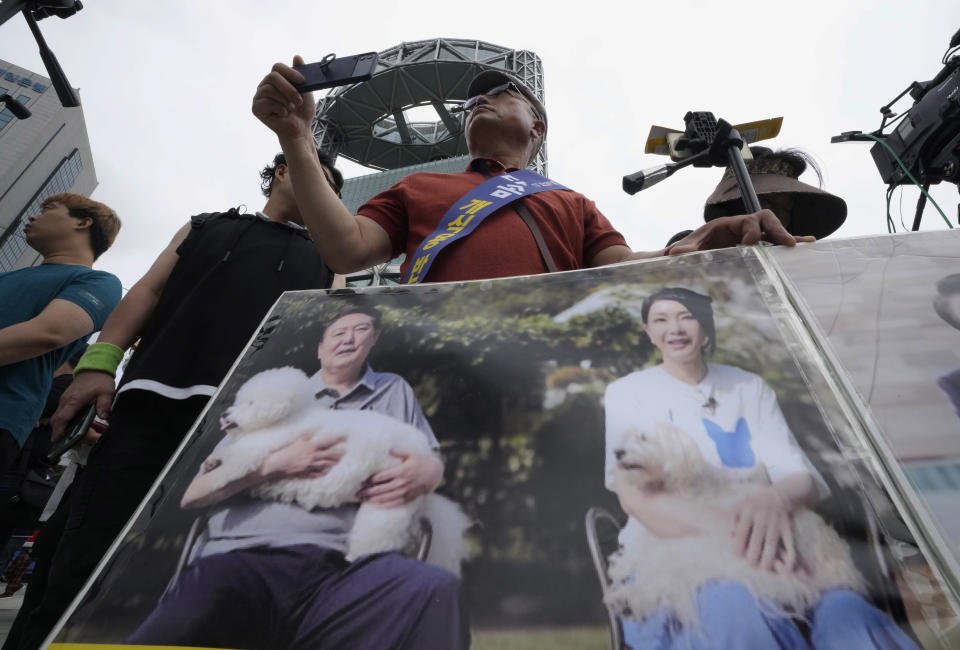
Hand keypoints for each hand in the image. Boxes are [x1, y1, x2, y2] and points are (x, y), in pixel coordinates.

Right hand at [50, 371, 115, 440]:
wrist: (94, 368)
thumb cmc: (99, 380)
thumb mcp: (106, 392)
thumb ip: (105, 404)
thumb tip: (103, 416)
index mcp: (74, 400)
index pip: (63, 417)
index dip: (59, 430)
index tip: (57, 440)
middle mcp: (66, 401)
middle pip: (56, 420)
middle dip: (58, 432)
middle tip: (63, 444)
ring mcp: (65, 399)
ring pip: (57, 416)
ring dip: (59, 426)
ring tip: (66, 438)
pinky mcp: (66, 399)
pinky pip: (61, 412)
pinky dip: (62, 420)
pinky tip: (70, 427)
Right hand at [251, 56, 315, 141]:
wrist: (300, 130)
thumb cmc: (302, 111)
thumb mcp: (306, 91)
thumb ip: (300, 74)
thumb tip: (297, 56)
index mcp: (275, 80)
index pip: (277, 67)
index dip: (289, 72)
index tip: (302, 81)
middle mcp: (265, 86)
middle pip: (272, 77)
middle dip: (288, 89)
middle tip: (298, 101)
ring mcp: (259, 97)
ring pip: (269, 89)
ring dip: (285, 100)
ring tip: (291, 108)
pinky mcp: (256, 108)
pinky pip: (266, 102)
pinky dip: (280, 109)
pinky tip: (284, 114)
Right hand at [260, 434, 344, 478]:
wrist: (279, 463)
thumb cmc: (287, 451)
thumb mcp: (297, 441)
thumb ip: (306, 437)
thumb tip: (311, 433)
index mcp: (312, 447)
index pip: (327, 441)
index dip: (336, 439)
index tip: (344, 437)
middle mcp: (314, 456)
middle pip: (330, 455)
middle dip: (338, 454)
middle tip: (345, 452)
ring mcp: (311, 466)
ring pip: (326, 465)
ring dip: (333, 464)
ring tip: (339, 463)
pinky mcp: (307, 473)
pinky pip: (317, 474)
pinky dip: (322, 473)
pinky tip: (327, 473)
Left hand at [357, 451, 443, 507]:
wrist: (434, 474)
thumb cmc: (421, 462)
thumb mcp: (411, 454)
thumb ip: (398, 452)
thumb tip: (388, 450)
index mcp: (401, 471)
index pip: (382, 477)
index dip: (371, 479)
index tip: (361, 481)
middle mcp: (402, 483)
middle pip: (381, 488)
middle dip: (368, 491)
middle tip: (357, 492)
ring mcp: (404, 492)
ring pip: (386, 497)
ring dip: (373, 499)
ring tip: (362, 499)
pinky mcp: (407, 498)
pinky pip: (393, 503)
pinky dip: (383, 505)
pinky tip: (374, 504)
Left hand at [667, 209, 814, 254]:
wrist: (692, 251)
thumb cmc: (691, 247)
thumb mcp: (687, 248)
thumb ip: (683, 250)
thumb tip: (674, 254)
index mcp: (727, 224)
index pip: (746, 221)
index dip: (751, 233)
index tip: (748, 247)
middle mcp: (741, 226)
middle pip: (765, 220)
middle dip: (777, 230)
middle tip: (787, 244)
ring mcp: (750, 234)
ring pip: (773, 230)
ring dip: (787, 236)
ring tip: (804, 243)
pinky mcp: (755, 244)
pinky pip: (774, 240)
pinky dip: (789, 241)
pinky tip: (808, 243)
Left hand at [729, 486, 796, 572]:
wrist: (777, 496)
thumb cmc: (752, 505)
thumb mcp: (738, 505)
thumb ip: (731, 519)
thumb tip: (730, 536)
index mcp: (748, 511)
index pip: (741, 532)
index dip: (738, 545)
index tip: (736, 554)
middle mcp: (762, 517)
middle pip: (757, 540)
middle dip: (753, 555)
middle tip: (750, 564)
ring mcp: (775, 523)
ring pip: (771, 544)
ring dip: (768, 559)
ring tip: (763, 569)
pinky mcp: (787, 528)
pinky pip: (789, 544)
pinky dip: (790, 557)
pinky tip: (786, 569)